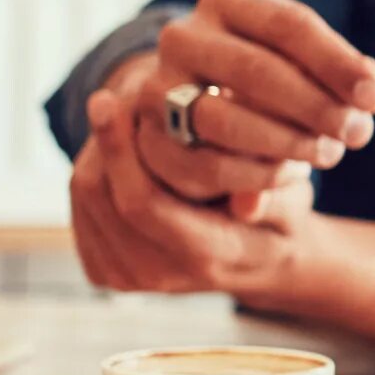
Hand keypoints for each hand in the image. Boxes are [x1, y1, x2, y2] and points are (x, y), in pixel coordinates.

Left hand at [71, 85, 315, 296]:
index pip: (142, 204)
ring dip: (97, 151)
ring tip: (120, 116)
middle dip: (103, 141)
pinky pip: (81, 209)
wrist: (262, 260)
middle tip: (111, 96)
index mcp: (206, 258)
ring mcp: (128, 279)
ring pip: (85, 198)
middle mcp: (160, 276)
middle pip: (101, 196)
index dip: (119, 149)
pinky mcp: (107, 272)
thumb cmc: (281, 213)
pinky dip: (94, 170)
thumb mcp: (294, 201)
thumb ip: (276, 198)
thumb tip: (249, 201)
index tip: (109, 99)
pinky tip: (119, 148)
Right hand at [109, 0, 374, 206]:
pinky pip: (207, 165)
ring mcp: (158, 87)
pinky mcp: (151, 140)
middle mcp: (183, 37)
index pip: (288, 25)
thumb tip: (370, 92)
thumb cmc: (271, 75)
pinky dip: (258, 175)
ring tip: (330, 153)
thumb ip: (342, 71)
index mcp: (226, 2)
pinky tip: (292, 173)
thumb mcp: (304, 60)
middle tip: (358, 132)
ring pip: (223, 119)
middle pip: (255, 70)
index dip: (337, 63)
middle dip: (315, 106)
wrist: (196, 100)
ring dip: (287, 143)